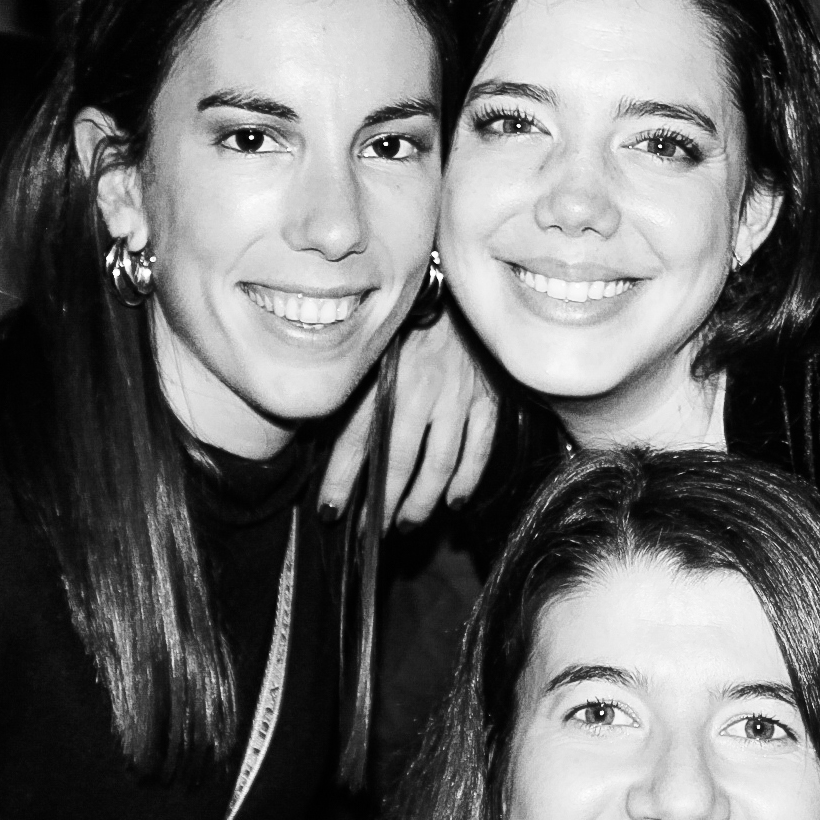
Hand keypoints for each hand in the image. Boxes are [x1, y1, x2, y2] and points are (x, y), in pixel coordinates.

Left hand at [319, 311, 497, 526]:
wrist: (460, 289)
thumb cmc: (410, 323)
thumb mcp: (376, 349)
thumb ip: (359, 392)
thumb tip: (332, 441)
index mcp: (384, 377)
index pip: (355, 440)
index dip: (341, 481)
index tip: (331, 512)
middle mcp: (418, 390)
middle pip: (397, 462)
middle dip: (382, 503)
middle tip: (373, 530)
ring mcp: (456, 397)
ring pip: (438, 465)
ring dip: (420, 502)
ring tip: (407, 524)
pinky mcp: (488, 399)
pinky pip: (478, 450)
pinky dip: (465, 482)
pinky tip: (453, 503)